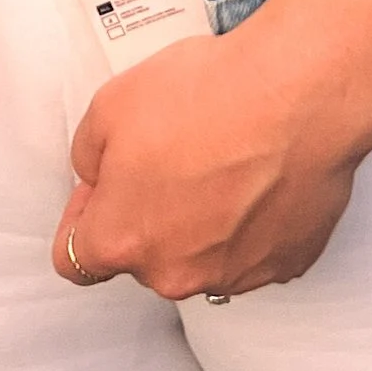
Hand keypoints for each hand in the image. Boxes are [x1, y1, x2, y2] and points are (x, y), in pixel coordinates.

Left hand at [50, 20, 366, 303]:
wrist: (296, 96)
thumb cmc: (209, 98)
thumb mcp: (108, 106)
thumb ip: (87, 155)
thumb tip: (98, 174)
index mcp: (123, 239)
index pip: (76, 261)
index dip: (82, 219)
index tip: (99, 191)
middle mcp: (177, 272)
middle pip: (145, 256)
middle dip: (148, 213)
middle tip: (170, 155)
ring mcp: (236, 274)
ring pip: (201, 255)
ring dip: (202, 220)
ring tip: (221, 158)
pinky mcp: (286, 263)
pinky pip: (254, 248)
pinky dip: (251, 219)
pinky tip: (257, 174)